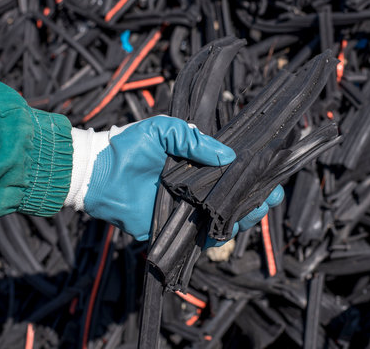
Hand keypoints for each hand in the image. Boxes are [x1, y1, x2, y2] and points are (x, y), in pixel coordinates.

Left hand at [64, 115, 282, 240]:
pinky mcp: (176, 229)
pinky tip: (227, 230)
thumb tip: (228, 157)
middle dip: (257, 199)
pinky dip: (216, 238)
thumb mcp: (163, 130)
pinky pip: (202, 239)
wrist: (99, 174)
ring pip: (225, 219)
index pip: (235, 171)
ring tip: (251, 211)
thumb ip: (193, 139)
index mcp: (199, 164)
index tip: (271, 177)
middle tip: (267, 198)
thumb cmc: (129, 147)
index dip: (256, 175)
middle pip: (237, 198)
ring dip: (243, 217)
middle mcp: (198, 188)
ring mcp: (189, 210)